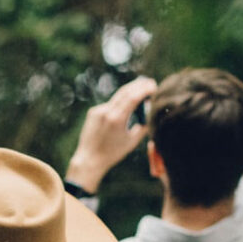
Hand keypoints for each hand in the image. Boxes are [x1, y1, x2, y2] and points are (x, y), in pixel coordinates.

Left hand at [66, 76, 157, 192]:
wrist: (89, 159)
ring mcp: (98, 110)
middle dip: (138, 85)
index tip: (153, 86)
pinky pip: (109, 105)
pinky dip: (119, 103)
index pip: (132, 97)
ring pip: (117, 98)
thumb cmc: (113, 153)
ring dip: (130, 93)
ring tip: (141, 91)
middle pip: (125, 92)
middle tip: (150, 82)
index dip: (144, 89)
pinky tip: (126, 107)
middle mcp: (106, 111)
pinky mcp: (93, 112)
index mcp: (116, 119)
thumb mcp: (131, 142)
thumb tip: (150, 114)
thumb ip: (142, 127)